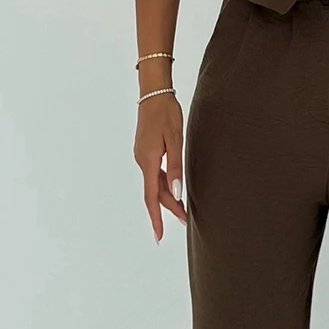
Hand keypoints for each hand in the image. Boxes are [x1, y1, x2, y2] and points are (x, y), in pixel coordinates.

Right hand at [134, 94, 187, 242]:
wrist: (154, 93)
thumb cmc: (167, 113)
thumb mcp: (175, 139)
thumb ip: (175, 167)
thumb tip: (176, 192)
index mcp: (148, 160)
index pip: (151, 196)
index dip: (156, 217)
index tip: (159, 235)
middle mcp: (142, 160)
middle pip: (154, 192)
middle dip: (169, 208)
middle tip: (186, 221)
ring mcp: (143, 156)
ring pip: (154, 183)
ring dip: (167, 197)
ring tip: (183, 209)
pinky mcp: (146, 151)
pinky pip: (154, 174)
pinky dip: (163, 184)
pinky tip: (173, 187)